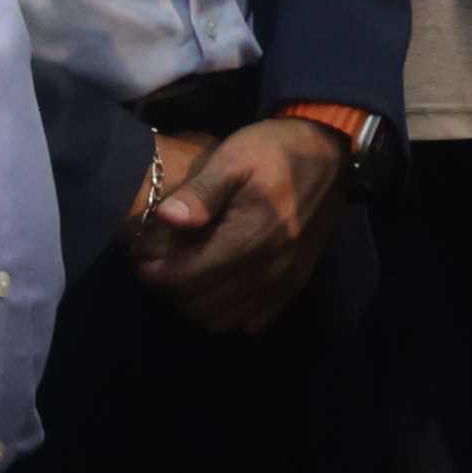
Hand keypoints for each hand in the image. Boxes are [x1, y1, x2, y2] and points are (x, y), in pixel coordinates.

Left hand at [128, 117, 347, 333]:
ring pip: (223, 320)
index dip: (155, 274)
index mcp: (250, 237)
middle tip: (160, 265)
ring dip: (197, 304)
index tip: (141, 257)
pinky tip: (219, 285)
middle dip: (172, 289)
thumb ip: (200, 192)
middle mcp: (268, 269)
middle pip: (200, 305)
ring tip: (186, 274)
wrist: (329, 154)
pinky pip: (252, 321)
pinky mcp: (295, 286)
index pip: (186, 279)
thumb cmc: (274, 150)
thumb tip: (166, 219)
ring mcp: (284, 282)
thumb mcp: (233, 157)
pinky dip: (228, 312)